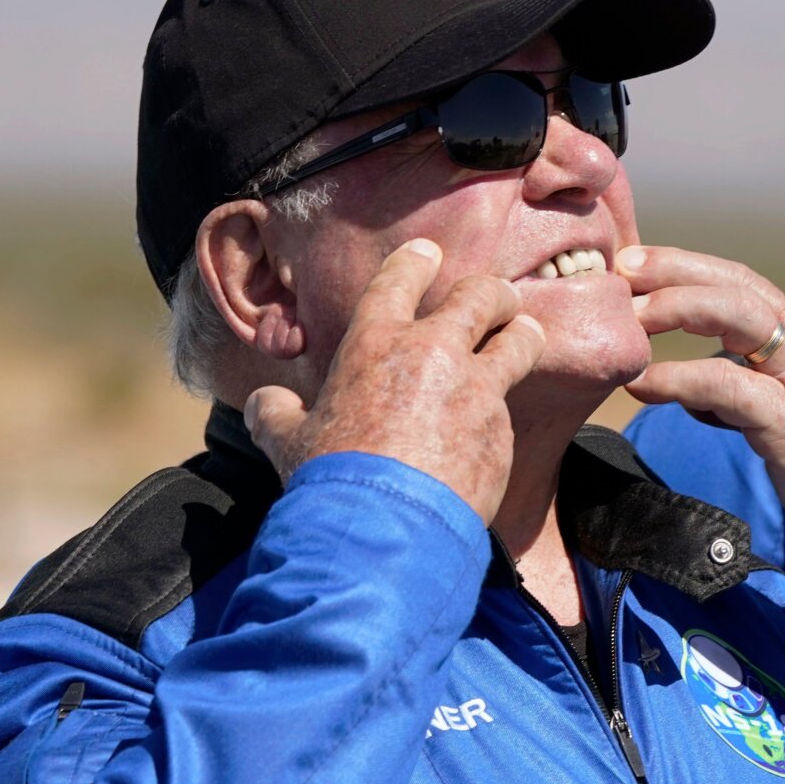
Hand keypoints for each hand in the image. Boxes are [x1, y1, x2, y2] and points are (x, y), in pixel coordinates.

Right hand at [243, 238, 546, 523]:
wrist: (383, 529)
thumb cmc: (331, 480)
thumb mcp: (287, 441)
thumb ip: (276, 414)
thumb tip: (260, 404)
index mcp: (375, 343)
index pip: (400, 280)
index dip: (416, 261)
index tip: (429, 254)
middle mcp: (431, 353)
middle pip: (481, 296)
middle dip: (494, 292)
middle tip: (499, 298)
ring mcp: (474, 390)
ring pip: (518, 342)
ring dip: (522, 334)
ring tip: (524, 335)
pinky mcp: (500, 432)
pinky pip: (508, 412)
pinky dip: (499, 417)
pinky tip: (488, 435)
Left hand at [619, 245, 784, 561]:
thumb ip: (751, 380)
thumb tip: (695, 375)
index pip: (742, 283)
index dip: (687, 267)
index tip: (638, 264)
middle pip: (737, 283)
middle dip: (676, 267)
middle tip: (622, 267)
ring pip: (737, 316)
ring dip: (676, 307)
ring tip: (629, 317)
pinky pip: (727, 386)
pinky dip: (679, 379)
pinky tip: (643, 383)